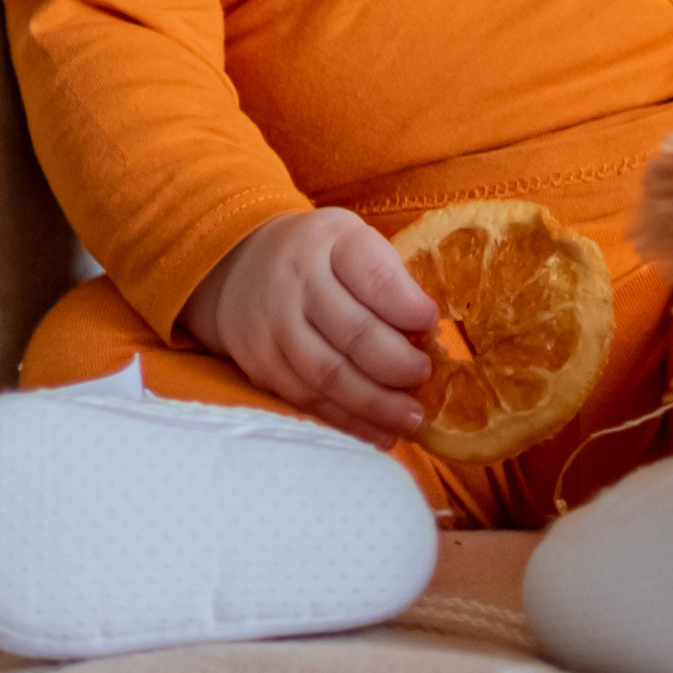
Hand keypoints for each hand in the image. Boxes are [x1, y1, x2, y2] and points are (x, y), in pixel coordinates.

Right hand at [183, 208, 437, 442]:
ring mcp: (274, 326)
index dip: (407, 306)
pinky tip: (379, 433)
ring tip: (411, 419)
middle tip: (424, 376)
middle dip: (396, 363)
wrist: (241, 266)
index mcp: (331, 242)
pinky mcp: (260, 364)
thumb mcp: (353, 239)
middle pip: (352, 332)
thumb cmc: (319, 256)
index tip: (431, 323)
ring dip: (375, 403)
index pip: (373, 276)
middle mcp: (296, 282)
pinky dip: (347, 422)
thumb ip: (388, 277)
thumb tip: (428, 332)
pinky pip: (308, 399)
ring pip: (328, 375)